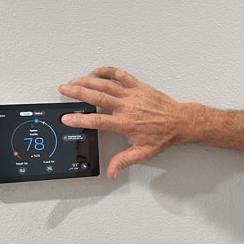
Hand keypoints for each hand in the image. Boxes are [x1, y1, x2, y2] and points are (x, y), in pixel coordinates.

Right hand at [58, 67, 194, 178]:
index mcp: (125, 123)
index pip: (97, 120)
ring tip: (75, 80)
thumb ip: (124, 161)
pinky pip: (122, 75)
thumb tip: (112, 172)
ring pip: (106, 84)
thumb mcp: (143, 152)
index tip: (67, 118)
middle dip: (77, 92)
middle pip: (96, 96)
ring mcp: (132, 95)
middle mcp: (126, 107)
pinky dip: (109, 71)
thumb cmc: (163, 135)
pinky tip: (99, 71)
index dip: (80, 119)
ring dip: (88, 81)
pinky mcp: (139, 87)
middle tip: (63, 89)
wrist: (180, 122)